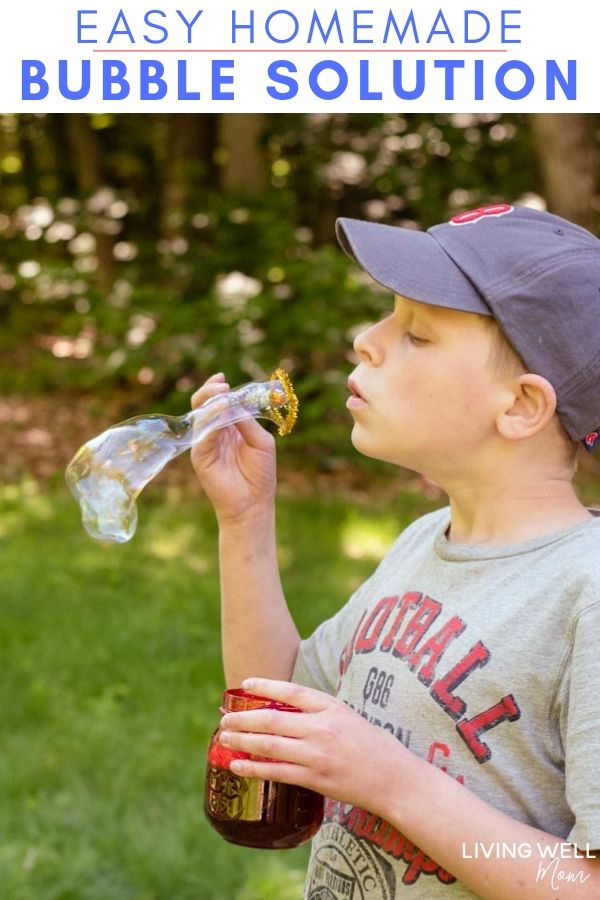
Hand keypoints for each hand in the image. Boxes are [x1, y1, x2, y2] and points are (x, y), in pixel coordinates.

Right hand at [190, 374, 276, 522]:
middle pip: (203, 406)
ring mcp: (205, 444)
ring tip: (223, 396)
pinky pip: (201, 435)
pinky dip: (209, 421)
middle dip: (209, 392)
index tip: (222, 378)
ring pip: (200, 417)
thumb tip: (235, 401)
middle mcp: (214, 433)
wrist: (254, 503)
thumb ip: (247, 421)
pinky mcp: (200, 457)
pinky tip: (219, 412)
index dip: (217, 389)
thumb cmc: (261, 473)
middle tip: (221, 385)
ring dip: (210, 403)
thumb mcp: (261, 441)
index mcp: (229, 427)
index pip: (218, 402)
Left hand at [218, 678, 406, 814]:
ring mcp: (317, 755)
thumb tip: (288, 709)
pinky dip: (253, 768)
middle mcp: (322, 728)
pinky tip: (237, 765)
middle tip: (225, 717)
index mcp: (332, 707)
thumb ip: (321, 712)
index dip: (265, 686)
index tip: (245, 684)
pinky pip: (276, 772)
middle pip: (273, 719)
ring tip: (225, 737)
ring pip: (270, 745)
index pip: (292, 691)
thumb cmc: (375, 746)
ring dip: (243, 740)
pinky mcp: (315, 779)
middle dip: (244, 717)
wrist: (395, 780)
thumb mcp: (349, 717)